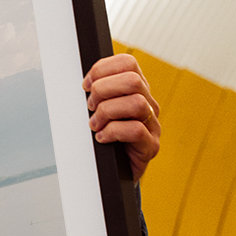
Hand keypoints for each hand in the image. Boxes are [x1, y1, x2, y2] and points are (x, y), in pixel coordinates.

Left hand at [83, 54, 160, 181]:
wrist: (113, 172)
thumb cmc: (104, 138)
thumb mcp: (97, 110)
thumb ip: (96, 93)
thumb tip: (83, 83)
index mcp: (136, 90)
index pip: (127, 63)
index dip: (102, 69)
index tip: (86, 85)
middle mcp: (148, 104)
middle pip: (133, 80)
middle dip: (103, 90)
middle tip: (90, 106)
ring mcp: (152, 125)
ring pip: (136, 103)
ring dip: (107, 112)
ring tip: (95, 124)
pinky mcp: (151, 146)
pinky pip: (136, 130)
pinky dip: (112, 132)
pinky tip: (102, 138)